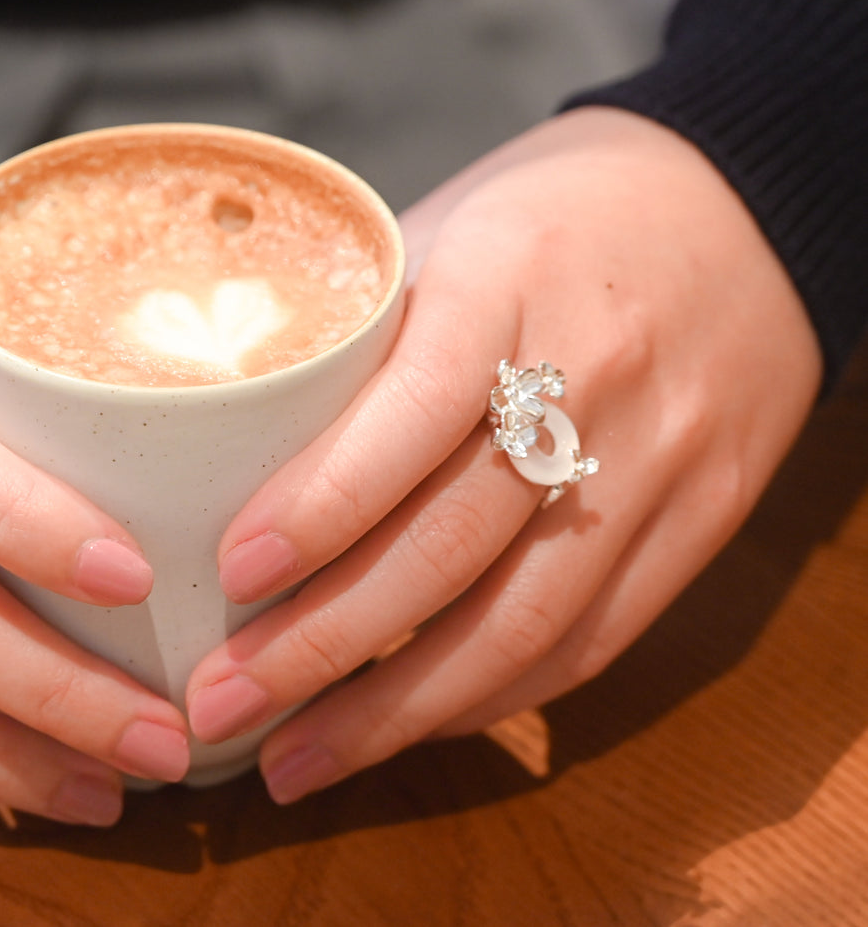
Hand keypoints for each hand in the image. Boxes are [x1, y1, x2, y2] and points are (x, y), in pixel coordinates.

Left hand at [184, 107, 820, 801]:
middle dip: (326, 642)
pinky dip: (492, 696)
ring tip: (295, 756)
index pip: (413, 414)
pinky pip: (595, 639)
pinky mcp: (701, 522)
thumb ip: (358, 326)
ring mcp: (660, 462)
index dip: (321, 506)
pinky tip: (407, 724)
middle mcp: (593, 379)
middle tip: (220, 699)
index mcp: (509, 281)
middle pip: (456, 543)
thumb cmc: (557, 214)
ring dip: (399, 708)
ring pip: (526, 619)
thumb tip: (228, 424)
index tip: (233, 574)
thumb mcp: (448, 223)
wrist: (745, 210)